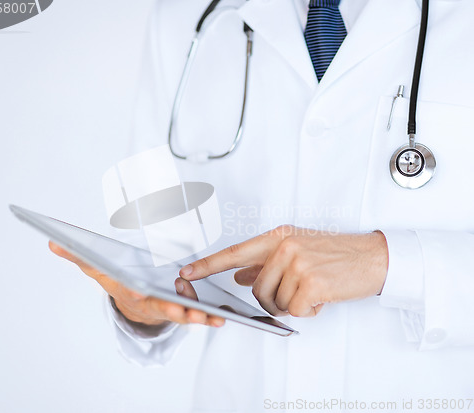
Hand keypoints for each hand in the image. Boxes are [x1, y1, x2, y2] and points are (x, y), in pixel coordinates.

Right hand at [49, 242, 224, 327]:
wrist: (134, 307)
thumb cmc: (120, 285)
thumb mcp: (100, 270)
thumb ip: (80, 256)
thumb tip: (53, 241)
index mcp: (132, 291)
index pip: (132, 290)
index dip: (134, 290)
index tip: (140, 291)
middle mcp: (150, 302)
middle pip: (160, 306)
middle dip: (172, 308)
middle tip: (184, 310)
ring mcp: (167, 308)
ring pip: (182, 313)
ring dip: (196, 316)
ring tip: (212, 316)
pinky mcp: (182, 310)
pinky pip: (195, 314)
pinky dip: (207, 317)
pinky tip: (221, 317)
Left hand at [179, 226, 388, 316]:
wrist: (373, 257)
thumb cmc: (335, 254)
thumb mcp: (296, 250)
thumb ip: (264, 263)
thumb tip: (239, 275)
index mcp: (278, 237)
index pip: (234, 253)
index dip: (208, 265)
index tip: (187, 273)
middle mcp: (285, 247)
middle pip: (257, 289)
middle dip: (273, 299)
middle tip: (296, 292)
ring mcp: (298, 264)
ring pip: (276, 302)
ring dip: (294, 304)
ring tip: (313, 290)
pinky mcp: (312, 283)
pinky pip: (296, 310)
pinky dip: (309, 310)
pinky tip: (322, 297)